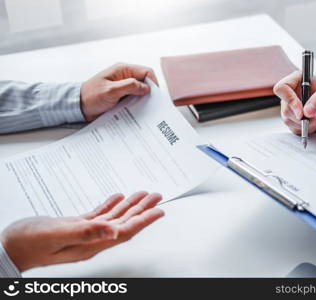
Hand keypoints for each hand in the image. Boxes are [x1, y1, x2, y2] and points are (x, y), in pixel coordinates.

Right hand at [0, 192, 163, 271]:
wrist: (9, 248)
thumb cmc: (28, 243)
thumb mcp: (57, 235)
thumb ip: (86, 232)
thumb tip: (114, 230)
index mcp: (91, 244)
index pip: (125, 231)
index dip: (144, 221)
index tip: (159, 211)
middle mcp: (92, 239)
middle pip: (124, 223)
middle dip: (142, 210)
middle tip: (156, 197)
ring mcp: (84, 233)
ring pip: (114, 218)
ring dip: (129, 206)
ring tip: (143, 195)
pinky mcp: (75, 227)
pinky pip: (99, 215)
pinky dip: (110, 205)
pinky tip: (116, 197)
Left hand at [81, 63, 157, 121]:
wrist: (78, 107)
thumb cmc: (91, 96)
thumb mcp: (111, 90)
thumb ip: (129, 86)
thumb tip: (146, 88)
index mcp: (123, 70)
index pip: (146, 72)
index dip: (153, 83)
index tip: (156, 96)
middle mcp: (125, 77)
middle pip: (145, 82)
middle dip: (150, 93)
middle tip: (153, 105)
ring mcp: (124, 87)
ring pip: (141, 92)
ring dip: (144, 101)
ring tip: (146, 111)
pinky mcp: (122, 97)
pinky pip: (135, 100)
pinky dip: (138, 106)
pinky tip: (138, 113)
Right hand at [273, 71, 315, 134]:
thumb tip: (307, 110)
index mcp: (299, 80)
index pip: (282, 88)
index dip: (289, 100)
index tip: (301, 112)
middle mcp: (293, 93)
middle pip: (286, 108)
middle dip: (302, 117)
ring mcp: (293, 108)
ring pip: (288, 120)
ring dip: (305, 124)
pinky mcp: (295, 120)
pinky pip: (293, 128)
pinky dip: (305, 130)